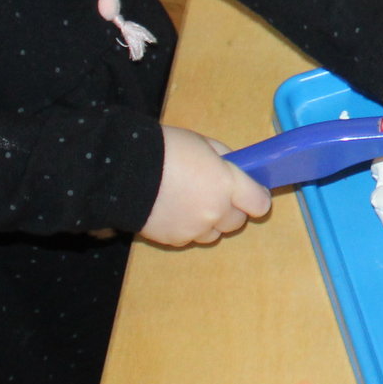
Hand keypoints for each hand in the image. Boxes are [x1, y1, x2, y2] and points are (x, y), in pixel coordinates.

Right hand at [139, 124, 272, 246]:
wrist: (122, 172)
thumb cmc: (164, 150)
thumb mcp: (202, 143)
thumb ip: (224, 159)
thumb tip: (234, 170)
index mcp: (227, 185)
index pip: (259, 204)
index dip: (257, 198)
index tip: (252, 192)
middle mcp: (216, 212)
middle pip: (237, 222)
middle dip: (231, 209)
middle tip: (215, 193)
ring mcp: (195, 229)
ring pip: (214, 234)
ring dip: (209, 221)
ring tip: (189, 202)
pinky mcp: (174, 240)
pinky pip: (190, 238)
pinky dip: (186, 227)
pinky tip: (172, 210)